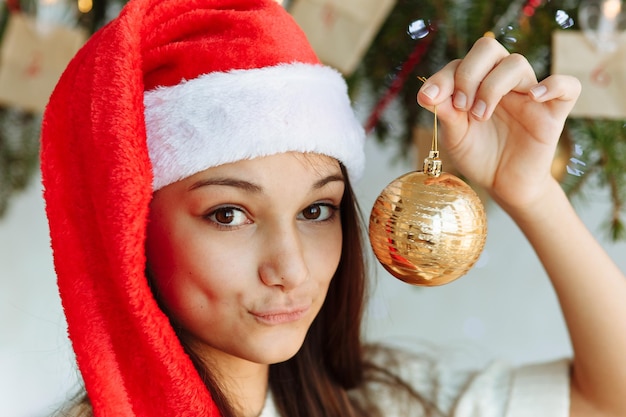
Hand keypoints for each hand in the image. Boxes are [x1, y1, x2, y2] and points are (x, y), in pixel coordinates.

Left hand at [417, 37, 580, 212]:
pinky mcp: (552, 112)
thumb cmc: (478, 155)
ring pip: (516, 63)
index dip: (443, 77)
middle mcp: (501, 81)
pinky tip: (533, 98)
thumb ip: (444, 113)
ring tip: (480, 116)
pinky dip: (553, 85)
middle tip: (462, 106)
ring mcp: (528, 94)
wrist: (503, 184)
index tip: (430, 100)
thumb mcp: (454, 137)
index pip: (460, 62)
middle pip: (488, 48)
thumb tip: (427, 94)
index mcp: (476, 83)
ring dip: (492, 86)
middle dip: (468, 74)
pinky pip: (568, 86)